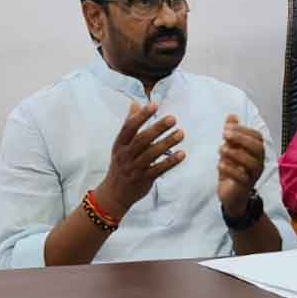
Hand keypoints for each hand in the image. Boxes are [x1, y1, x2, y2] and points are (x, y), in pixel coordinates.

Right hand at [94, 102, 184, 218]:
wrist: (114, 193)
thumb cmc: (121, 163)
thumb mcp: (120, 144)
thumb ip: (129, 124)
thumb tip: (135, 103)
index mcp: (119, 144)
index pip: (129, 127)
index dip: (141, 116)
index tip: (154, 105)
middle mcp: (125, 155)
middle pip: (142, 139)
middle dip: (157, 128)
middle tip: (173, 118)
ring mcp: (134, 168)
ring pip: (152, 154)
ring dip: (167, 143)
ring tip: (181, 133)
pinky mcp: (144, 179)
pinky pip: (159, 169)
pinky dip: (171, 161)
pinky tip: (182, 154)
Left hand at [216, 115, 264, 216]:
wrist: (232, 196)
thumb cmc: (233, 170)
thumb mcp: (231, 150)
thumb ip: (232, 134)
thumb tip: (232, 116)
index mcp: (257, 152)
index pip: (257, 137)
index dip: (243, 130)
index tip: (227, 128)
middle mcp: (259, 163)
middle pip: (257, 148)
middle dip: (241, 139)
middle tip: (224, 135)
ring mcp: (253, 175)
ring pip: (251, 162)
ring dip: (234, 153)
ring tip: (221, 149)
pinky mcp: (244, 186)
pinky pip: (241, 177)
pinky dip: (230, 169)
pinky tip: (220, 164)